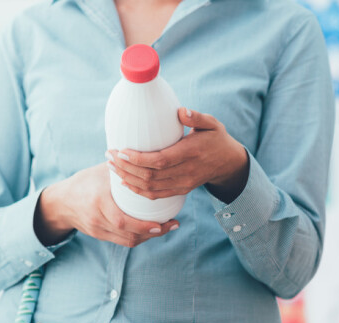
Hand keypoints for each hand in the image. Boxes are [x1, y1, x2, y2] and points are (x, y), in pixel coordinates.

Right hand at [34, 162, 178, 247]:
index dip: (145, 226)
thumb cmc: (84, 182)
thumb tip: (147, 156)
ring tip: (165, 228)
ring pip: (128, 241)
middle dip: (154, 233)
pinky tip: (150, 230)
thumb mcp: (101, 172)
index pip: (123, 221)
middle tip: (172, 225)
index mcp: (99, 202)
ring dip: (149, 237)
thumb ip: (122, 168)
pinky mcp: (99, 236)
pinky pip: (123, 241)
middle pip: (130, 235)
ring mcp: (98, 230)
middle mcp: (98, 219)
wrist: (60, 202)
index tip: (164, 222)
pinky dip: (138, 236)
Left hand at [108, 108, 249, 203]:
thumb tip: (180, 111)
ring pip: (150, 187)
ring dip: (128, 178)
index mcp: (191, 153)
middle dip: (126, 167)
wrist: (228, 163)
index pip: (160, 161)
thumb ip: (197, 117)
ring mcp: (184, 184)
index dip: (138, 159)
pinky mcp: (181, 190)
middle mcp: (186, 172)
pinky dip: (138, 190)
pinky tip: (125, 181)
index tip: (122, 150)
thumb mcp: (212, 124)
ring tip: (112, 166)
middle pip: (151, 176)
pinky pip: (156, 195)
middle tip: (110, 155)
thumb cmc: (216, 138)